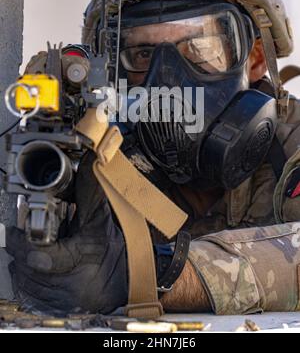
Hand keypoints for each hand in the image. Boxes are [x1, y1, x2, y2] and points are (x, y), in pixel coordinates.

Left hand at [5, 151, 127, 315]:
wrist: (131, 279)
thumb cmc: (118, 252)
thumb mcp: (101, 219)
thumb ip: (88, 192)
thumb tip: (89, 163)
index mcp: (80, 263)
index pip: (37, 256)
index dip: (22, 240)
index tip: (17, 229)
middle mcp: (69, 287)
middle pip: (26, 269)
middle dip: (22, 248)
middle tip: (23, 234)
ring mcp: (62, 300)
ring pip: (25, 282)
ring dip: (23, 263)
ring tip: (31, 249)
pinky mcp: (56, 307)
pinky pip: (29, 294)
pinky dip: (28, 279)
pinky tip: (35, 267)